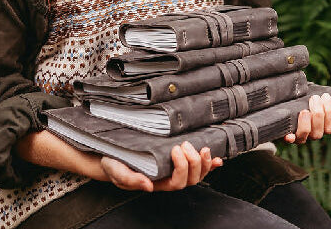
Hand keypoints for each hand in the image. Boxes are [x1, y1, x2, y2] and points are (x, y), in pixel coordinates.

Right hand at [99, 141, 222, 191]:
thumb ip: (132, 180)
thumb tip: (148, 186)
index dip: (182, 167)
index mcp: (157, 183)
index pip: (177, 182)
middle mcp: (169, 179)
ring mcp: (174, 170)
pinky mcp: (177, 160)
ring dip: (204, 163)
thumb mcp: (118, 172)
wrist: (113, 156)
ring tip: (203, 149)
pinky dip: (209, 164)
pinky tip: (218, 160)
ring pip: (197, 174)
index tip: (175, 149)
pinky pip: (198, 167)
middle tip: (185, 144)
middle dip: (193, 162)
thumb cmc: (115, 165)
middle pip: (191, 179)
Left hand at [284, 93, 330, 144]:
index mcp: (323, 127)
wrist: (287, 100)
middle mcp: (311, 134)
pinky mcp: (284, 133)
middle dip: (319, 115)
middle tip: (314, 98)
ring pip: (305, 137)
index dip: (330, 113)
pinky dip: (289, 138)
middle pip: (319, 133)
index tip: (325, 96)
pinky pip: (288, 140)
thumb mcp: (324, 102)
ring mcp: (298, 135)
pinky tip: (289, 134)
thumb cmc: (308, 101)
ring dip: (306, 125)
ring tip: (304, 111)